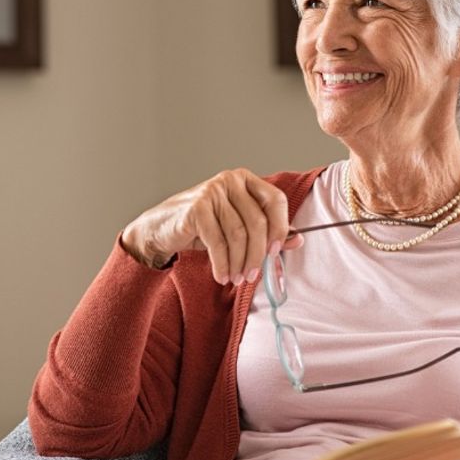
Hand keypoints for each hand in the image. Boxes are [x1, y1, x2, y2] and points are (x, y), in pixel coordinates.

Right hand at [120, 169, 301, 283]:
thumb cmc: (203, 227)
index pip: (276, 200)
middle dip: (258, 254)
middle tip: (253, 275)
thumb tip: (297, 239)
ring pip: (238, 235)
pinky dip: (222, 264)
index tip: (276, 252)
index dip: (281, 227)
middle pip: (258, 222)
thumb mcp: (237, 227)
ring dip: (240, 263)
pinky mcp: (197, 208)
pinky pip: (218, 243)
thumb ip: (267, 231)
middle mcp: (230, 180)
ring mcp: (212, 192)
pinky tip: (222, 275)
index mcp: (246, 180)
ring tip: (236, 278)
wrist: (161, 229)